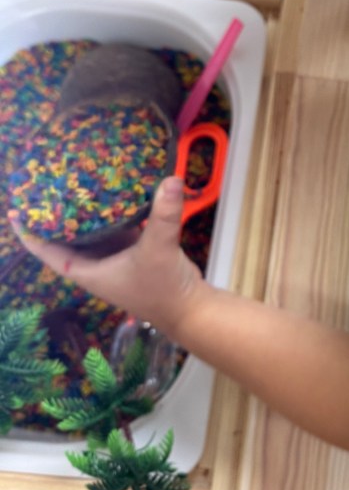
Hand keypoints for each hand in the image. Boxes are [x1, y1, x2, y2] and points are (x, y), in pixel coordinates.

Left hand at [12, 177, 207, 337]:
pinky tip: (112, 195)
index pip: (47, 251)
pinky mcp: (133, 253)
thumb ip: (163, 214)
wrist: (189, 309)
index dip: (31, 234)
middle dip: (56, 217)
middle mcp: (95, 265)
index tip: (17, 212)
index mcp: (87, 271)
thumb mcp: (159, 248)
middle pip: (66, 239)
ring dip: (83, 215)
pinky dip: (110, 216)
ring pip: (91, 234)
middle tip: (49, 187)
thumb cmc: (162, 287)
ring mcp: (114, 260)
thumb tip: (170, 180)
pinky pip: (113, 231)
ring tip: (75, 186)